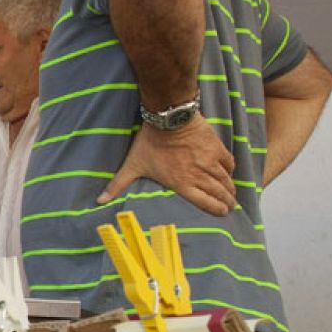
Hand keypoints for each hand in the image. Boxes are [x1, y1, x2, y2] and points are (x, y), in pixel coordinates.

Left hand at [99, 116, 236, 216]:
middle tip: (230, 207)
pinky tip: (229, 174)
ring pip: (226, 180)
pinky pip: (229, 163)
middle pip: (220, 194)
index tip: (222, 213)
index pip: (206, 203)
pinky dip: (230, 170)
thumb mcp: (133, 165)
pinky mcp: (216, 148)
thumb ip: (118, 185)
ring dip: (230, 189)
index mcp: (181, 183)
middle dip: (227, 203)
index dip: (217, 210)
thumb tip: (99, 200)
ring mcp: (210, 161)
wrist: (168, 117)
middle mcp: (199, 175)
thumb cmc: (149, 142)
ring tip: (232, 195)